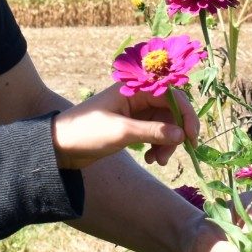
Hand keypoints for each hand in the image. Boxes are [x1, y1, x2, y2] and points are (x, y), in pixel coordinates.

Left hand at [52, 85, 200, 169]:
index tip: (191, 137)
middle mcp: (137, 98)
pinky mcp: (130, 127)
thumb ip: (153, 132)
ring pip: (163, 125)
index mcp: (134, 89)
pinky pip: (153, 134)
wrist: (60, 147)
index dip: (185, 115)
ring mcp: (134, 113)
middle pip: (170, 112)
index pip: (171, 96)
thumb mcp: (122, 132)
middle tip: (168, 156)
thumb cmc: (86, 132)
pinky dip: (156, 146)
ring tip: (157, 161)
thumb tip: (181, 135)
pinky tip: (149, 158)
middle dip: (174, 134)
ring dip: (165, 144)